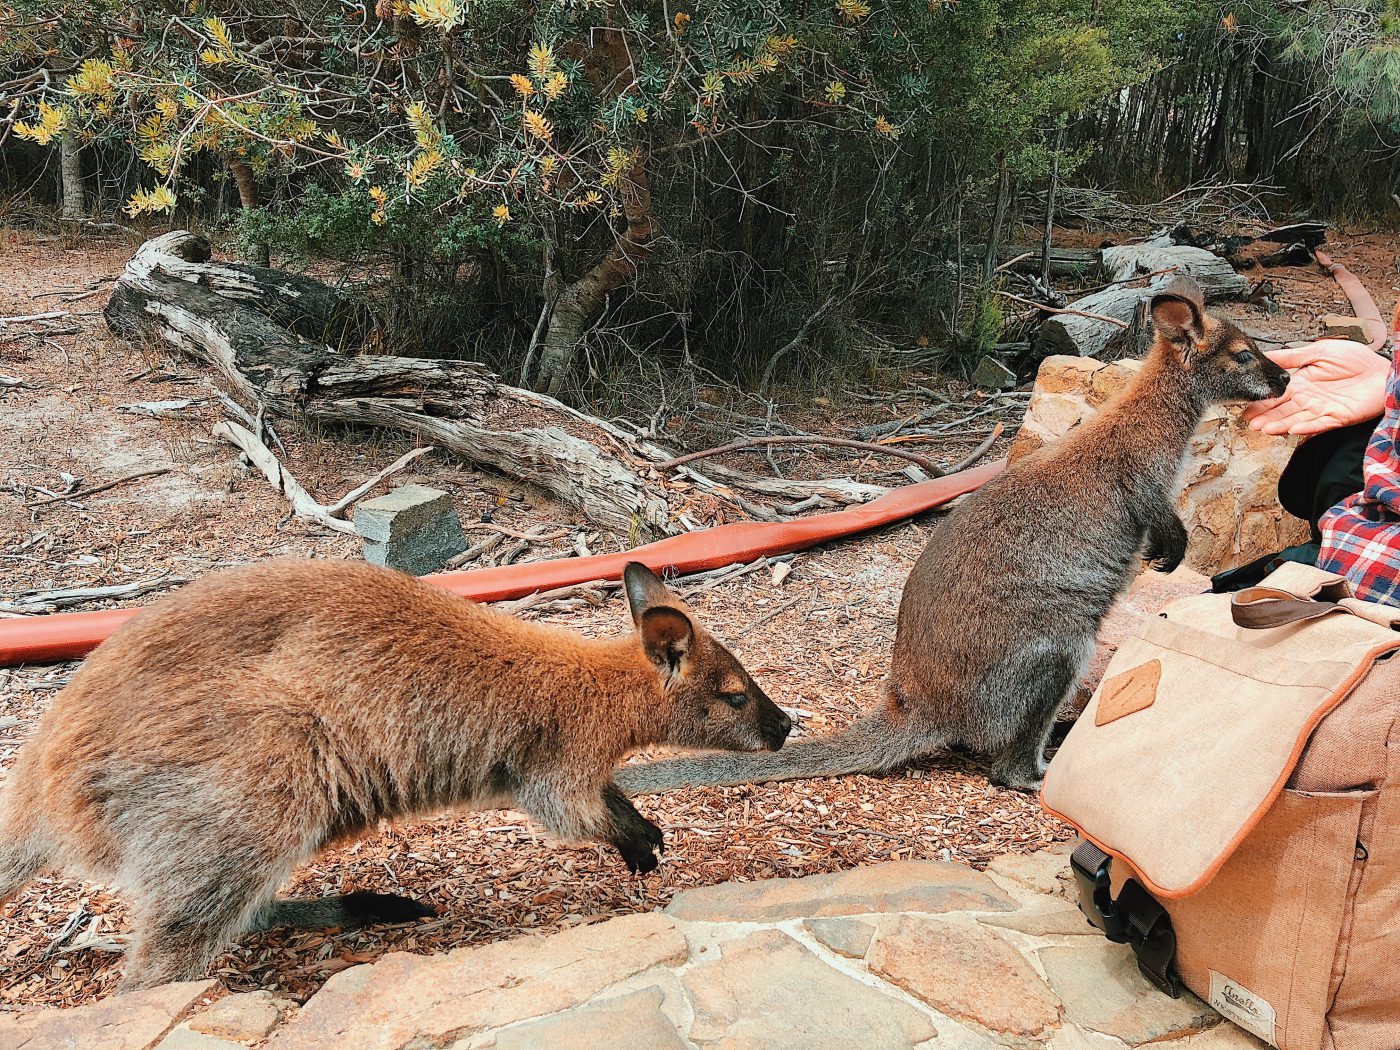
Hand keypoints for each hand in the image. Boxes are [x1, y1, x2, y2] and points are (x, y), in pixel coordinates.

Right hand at [1243, 339, 1389, 435]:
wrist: (1384, 372)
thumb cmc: (1356, 359)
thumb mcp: (1320, 350)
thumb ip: (1293, 356)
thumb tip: (1267, 355)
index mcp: (1301, 383)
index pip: (1276, 394)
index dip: (1260, 400)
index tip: (1244, 405)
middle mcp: (1308, 399)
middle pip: (1281, 410)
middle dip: (1265, 416)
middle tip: (1249, 421)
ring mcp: (1321, 410)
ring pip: (1294, 420)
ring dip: (1278, 425)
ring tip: (1263, 428)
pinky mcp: (1336, 418)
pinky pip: (1318, 425)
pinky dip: (1305, 428)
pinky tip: (1291, 429)